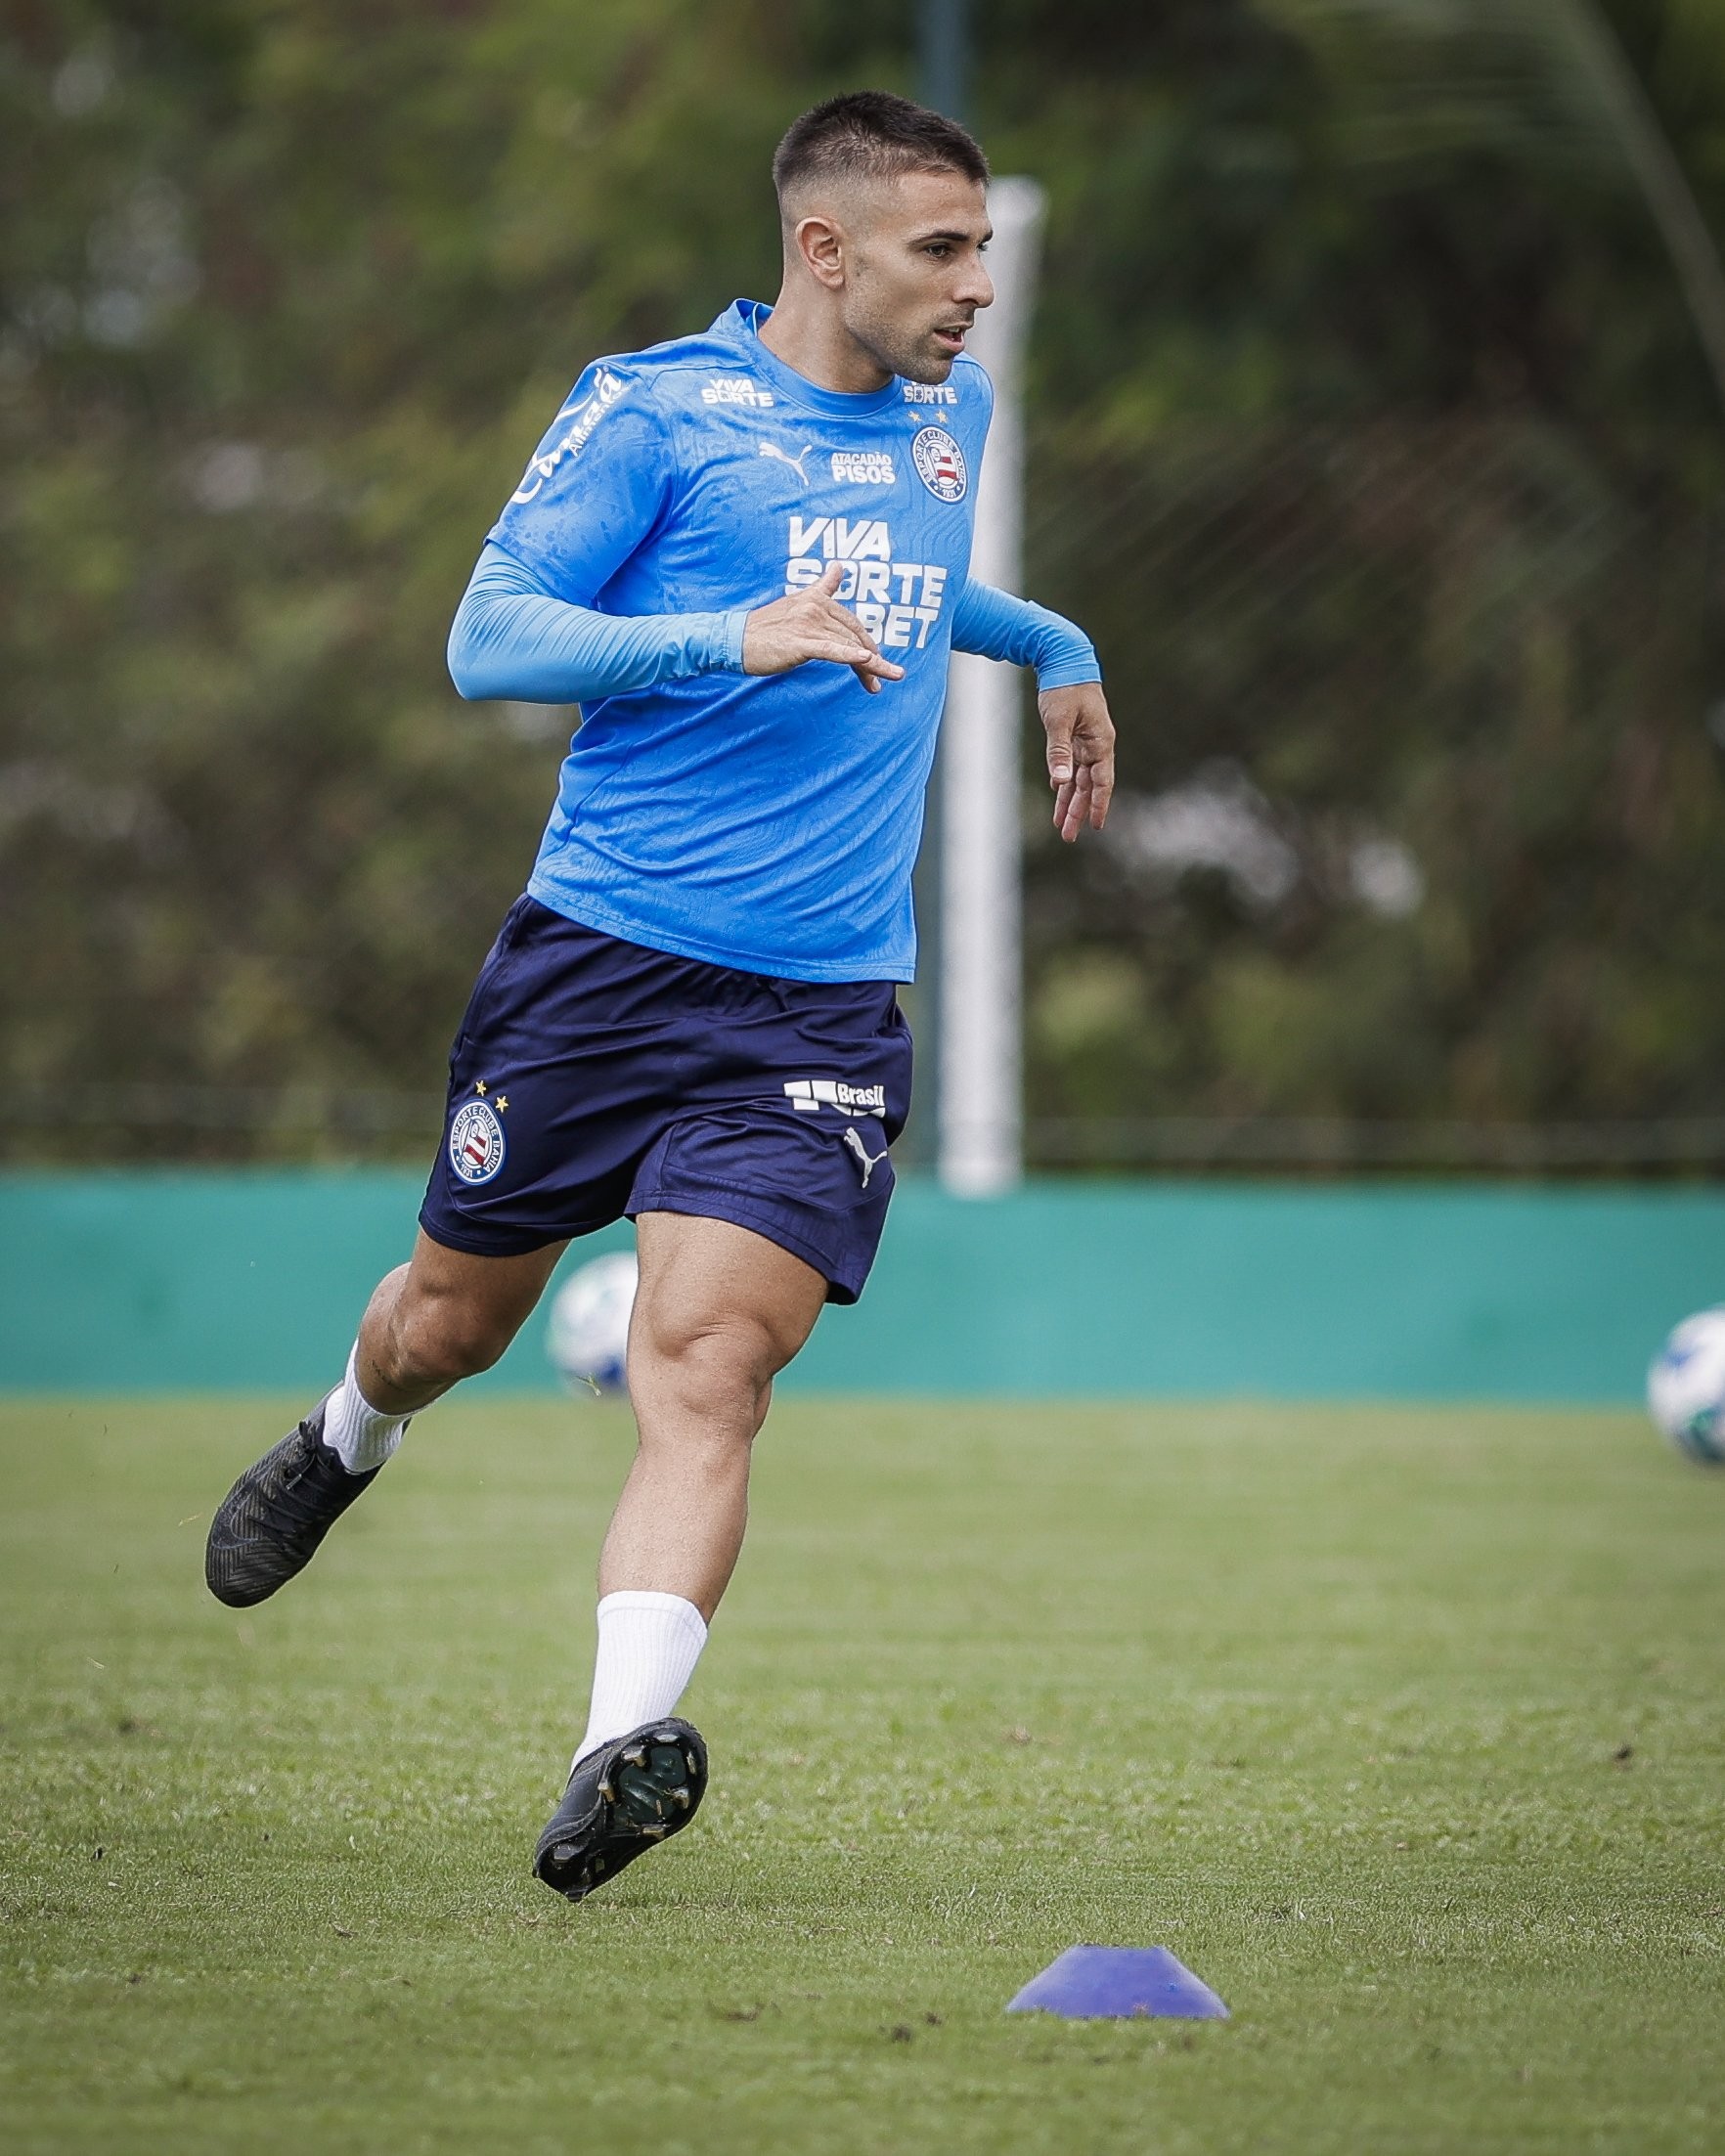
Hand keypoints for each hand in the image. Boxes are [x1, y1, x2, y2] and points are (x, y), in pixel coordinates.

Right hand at [742, 562, 906, 694]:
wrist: (735, 639)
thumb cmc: (765, 627)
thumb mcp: (796, 602)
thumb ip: (822, 586)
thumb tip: (839, 565)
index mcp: (817, 599)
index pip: (851, 623)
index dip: (867, 643)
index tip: (877, 661)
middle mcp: (815, 607)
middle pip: (854, 636)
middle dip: (873, 659)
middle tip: (887, 677)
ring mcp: (808, 624)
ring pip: (848, 647)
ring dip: (869, 668)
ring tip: (878, 685)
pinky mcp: (800, 643)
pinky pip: (831, 650)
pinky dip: (851, 655)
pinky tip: (867, 660)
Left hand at [1040, 681, 1114, 841]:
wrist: (1063, 659)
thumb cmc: (1063, 687)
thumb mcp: (1058, 721)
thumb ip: (1059, 752)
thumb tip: (1060, 783)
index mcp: (1100, 742)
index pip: (1102, 781)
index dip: (1098, 805)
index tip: (1095, 826)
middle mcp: (1096, 745)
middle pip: (1089, 786)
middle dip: (1078, 811)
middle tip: (1068, 836)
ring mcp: (1086, 742)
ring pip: (1079, 779)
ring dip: (1070, 801)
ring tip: (1061, 825)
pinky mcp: (1074, 737)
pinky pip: (1071, 766)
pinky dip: (1064, 782)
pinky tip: (1059, 796)